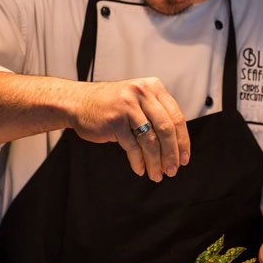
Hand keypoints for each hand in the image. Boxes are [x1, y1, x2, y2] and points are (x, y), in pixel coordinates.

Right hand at [70, 77, 189, 181]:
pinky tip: (140, 169)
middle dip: (171, 154)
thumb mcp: (138, 100)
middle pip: (166, 130)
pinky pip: (133, 147)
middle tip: (172, 170)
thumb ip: (157, 114)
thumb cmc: (112, 105)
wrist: (78, 102)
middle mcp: (142, 93)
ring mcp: (128, 106)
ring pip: (150, 141)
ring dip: (155, 162)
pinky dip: (138, 161)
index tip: (184, 159)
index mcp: (153, 87)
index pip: (177, 117)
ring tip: (157, 175)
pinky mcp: (115, 121)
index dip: (183, 141)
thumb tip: (176, 147)